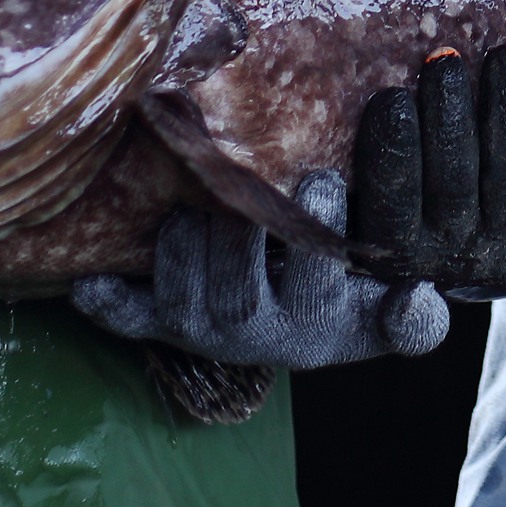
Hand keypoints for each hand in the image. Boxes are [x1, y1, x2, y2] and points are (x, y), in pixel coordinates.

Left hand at [71, 175, 448, 366]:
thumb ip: (411, 316)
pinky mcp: (157, 319)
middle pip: (236, 289)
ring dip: (183, 240)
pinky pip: (126, 316)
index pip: (314, 290)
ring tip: (192, 189)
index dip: (314, 246)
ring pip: (181, 288)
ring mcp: (197, 326)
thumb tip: (417, 296)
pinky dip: (108, 301)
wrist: (301, 327)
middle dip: (243, 229)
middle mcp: (248, 334)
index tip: (323, 181)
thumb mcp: (388, 312)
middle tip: (248, 173)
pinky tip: (88, 280)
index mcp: (311, 329)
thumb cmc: (350, 299)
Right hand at [346, 45, 505, 296]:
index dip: (392, 150)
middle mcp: (456, 256)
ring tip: (502, 57)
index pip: (394, 202)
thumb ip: (349, 174)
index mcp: (399, 252)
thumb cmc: (410, 208)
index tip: (391, 97)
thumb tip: (321, 106)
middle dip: (450, 116)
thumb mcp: (366, 208)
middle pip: (455, 180)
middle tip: (445, 61)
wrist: (480, 259)